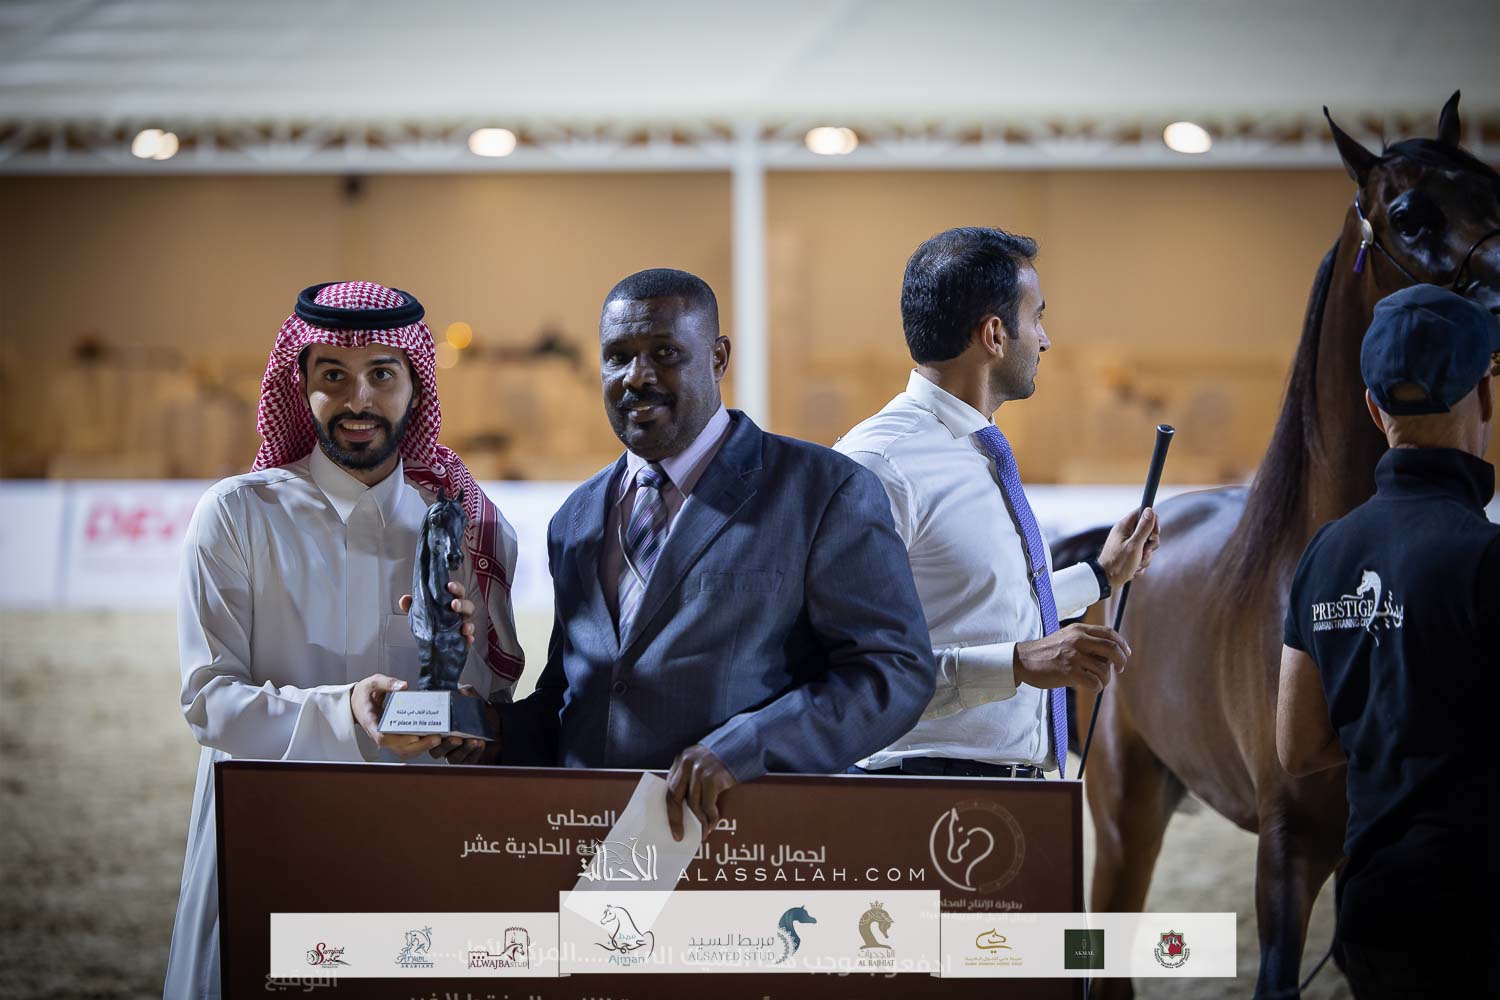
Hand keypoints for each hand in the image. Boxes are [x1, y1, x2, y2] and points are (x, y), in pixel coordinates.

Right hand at [349, 674, 443, 758]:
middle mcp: (377, 734)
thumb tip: (403, 686)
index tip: (414, 736)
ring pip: (403, 750)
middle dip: (417, 745)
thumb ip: (386, 683)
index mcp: (370, 721)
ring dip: (420, 748)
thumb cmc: (364, 694)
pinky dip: (419, 747)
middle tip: (436, 738)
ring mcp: (386, 738)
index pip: (381, 737)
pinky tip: (431, 739)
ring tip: (437, 739)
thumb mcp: (372, 683)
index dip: (398, 739)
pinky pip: (405, 748)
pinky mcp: (393, 739)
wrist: (356, 703)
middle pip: (397, 747)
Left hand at [398, 580, 476, 646]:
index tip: (449, 586)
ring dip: (468, 622)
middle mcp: (459, 612)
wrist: (429, 641)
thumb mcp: (419, 612)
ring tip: (463, 626)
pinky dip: (469, 638)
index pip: (456, 591)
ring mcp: (462, 625)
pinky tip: (467, 639)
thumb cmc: (429, 620)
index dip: (455, 587)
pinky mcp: (463, 638)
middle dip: (462, 603)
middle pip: (467, 604)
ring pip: (470, 621)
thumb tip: (404, 600)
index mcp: (450, 601)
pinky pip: (469, 638)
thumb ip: (411, 604)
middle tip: (454, 604)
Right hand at [428, 684, 494, 764]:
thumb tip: (460, 690)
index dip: (429, 735)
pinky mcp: (468, 761)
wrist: (502, 729)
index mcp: (443, 729)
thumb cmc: (484, 717)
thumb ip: (467, 694)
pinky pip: (468, 760)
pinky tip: (480, 744)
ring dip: (463, 749)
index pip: (429, 735)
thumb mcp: (476, 702)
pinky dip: (474, 752)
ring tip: (472, 740)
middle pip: (437, 750)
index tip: (437, 730)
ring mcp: (457, 754)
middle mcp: (446, 744)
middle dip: (446, 745)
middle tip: (455, 738)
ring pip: (453, 757)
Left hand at [665, 744, 736, 841]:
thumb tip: (684, 808)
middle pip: (674, 796)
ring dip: (699, 821)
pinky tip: (712, 824)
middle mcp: (687, 763)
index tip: (672, 825)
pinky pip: (708, 804)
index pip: (669, 788)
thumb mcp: (700, 763)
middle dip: (676, 819)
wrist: (744, 745)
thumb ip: (690, 778)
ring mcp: (699, 770)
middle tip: (679, 835)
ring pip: (693, 803)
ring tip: (704, 832)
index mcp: (681, 760)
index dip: (670, 809)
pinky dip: (710, 817)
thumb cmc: (722, 759)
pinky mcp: (712, 777)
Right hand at [1014, 623, 1130, 692]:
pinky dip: (1097, 688)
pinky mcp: (1068, 672)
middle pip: (1112, 648)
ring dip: (1106, 679)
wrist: (1023, 660)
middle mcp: (1078, 640)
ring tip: (1099, 682)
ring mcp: (1073, 656)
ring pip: (1104, 669)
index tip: (1126, 654)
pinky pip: (1094, 682)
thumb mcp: (1067, 638)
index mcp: (1079, 630)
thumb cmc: (1046, 652)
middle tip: (1119, 669)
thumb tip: (1110, 655)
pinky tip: (1091, 688)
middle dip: (1121, 661)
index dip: (1122, 644)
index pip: (1109, 633)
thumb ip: (1086, 641)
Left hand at [1097, 507, 1160, 590]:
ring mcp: (1126, 544)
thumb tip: (1150, 509)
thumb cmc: (1118, 564)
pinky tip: (1133, 570)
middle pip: (1148, 531)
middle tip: (1144, 552)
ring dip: (1145, 557)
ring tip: (1136, 564)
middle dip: (1150, 545)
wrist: (1106, 582)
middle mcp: (1125, 533)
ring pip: (1146, 546)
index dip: (1152, 521)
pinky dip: (1140, 564)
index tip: (1155, 533)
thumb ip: (1143, 528)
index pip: (1142, 512)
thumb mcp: (1134, 545)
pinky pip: (1141, 556)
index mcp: (1124, 526)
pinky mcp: (1128, 554)